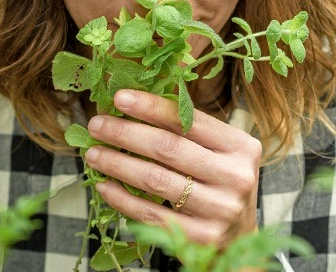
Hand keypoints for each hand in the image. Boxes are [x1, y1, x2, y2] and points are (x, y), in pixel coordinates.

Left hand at [83, 88, 261, 247]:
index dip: (151, 107)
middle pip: (168, 148)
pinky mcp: (201, 237)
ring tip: (93, 153)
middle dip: (126, 133)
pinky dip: (122, 198)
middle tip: (97, 125)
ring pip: (155, 181)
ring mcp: (220, 209)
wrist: (239, 237)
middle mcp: (236, 176)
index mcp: (242, 146)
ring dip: (117, 164)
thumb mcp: (219, 152)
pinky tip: (105, 185)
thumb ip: (189, 130)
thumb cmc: (221, 183)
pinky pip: (150, 214)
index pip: (189, 120)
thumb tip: (134, 102)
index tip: (119, 98)